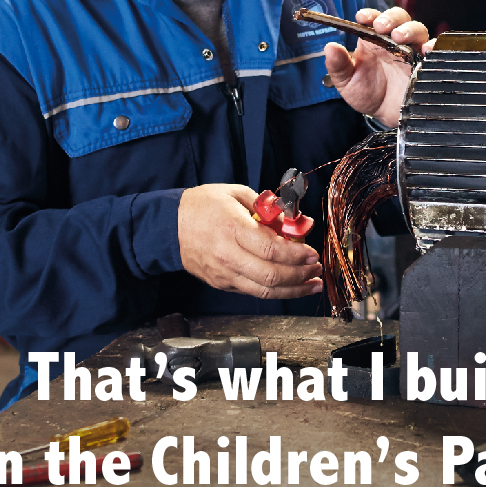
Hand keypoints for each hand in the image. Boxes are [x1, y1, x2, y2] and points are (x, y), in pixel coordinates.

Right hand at [177, 184, 322, 298]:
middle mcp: (228, 256)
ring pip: (264, 292)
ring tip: (312, 285)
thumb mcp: (234, 193)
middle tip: (317, 269)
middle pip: (271, 276)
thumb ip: (265, 206)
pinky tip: (290, 286)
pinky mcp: (222, 284)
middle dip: (300, 276)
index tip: (312, 253)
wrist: (168, 226)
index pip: (271, 250)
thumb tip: (292, 219)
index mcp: (232, 229)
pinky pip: (253, 292)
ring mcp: (224, 274)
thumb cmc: (201, 206)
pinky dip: (275, 292)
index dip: (296, 255)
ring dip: (293, 290)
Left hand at [324, 7, 433, 126]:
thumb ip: (338, 66)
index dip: (370, 15)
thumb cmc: (367, 94)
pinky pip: (437, 50)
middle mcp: (395, 41)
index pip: (374, 19)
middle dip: (391, 18)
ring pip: (418, 30)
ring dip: (410, 30)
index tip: (361, 17)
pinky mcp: (427, 64)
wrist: (386, 117)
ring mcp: (413, 51)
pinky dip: (435, 46)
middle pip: (399, 18)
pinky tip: (427, 50)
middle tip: (382, 26)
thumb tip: (329, 47)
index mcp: (373, 40)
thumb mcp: (347, 82)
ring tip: (399, 37)